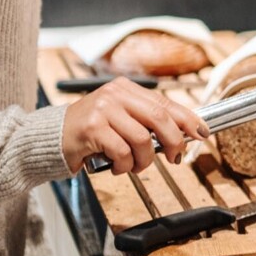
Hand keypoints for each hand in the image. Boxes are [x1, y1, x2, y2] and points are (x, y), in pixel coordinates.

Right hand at [61, 77, 209, 174]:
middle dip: (174, 141)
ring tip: (135, 166)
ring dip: (144, 160)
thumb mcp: (120, 118)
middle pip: (159, 118)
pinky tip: (118, 166)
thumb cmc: (92, 131)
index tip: (202, 132)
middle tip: (175, 158)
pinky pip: (122, 152)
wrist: (53, 137)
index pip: (165, 103)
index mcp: (126, 89)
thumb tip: (183, 133)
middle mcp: (116, 94)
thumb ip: (146, 121)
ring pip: (142, 139)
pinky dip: (125, 166)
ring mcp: (103, 110)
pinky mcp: (92, 128)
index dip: (187, 119)